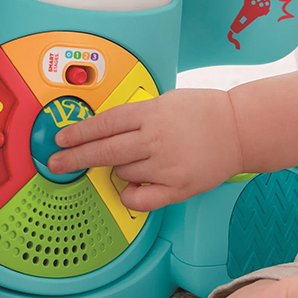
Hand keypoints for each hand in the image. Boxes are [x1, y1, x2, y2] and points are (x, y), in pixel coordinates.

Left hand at [48, 88, 244, 210]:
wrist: (240, 129)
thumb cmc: (206, 111)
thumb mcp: (167, 99)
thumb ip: (139, 114)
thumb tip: (109, 128)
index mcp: (151, 113)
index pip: (105, 123)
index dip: (79, 132)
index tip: (61, 139)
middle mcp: (155, 138)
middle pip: (104, 150)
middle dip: (75, 157)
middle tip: (57, 162)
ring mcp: (165, 164)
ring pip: (122, 172)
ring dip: (117, 168)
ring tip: (134, 160)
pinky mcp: (177, 186)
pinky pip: (141, 197)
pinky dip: (130, 194)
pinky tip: (131, 187)